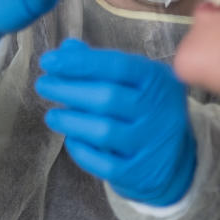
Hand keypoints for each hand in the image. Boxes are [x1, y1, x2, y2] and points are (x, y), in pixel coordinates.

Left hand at [36, 39, 196, 205]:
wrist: (176, 161)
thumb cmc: (147, 110)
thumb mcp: (135, 81)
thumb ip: (102, 64)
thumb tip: (67, 48)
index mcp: (157, 80)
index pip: (117, 66)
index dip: (80, 62)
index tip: (49, 60)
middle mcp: (159, 110)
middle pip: (107, 97)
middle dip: (68, 89)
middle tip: (43, 84)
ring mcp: (150, 142)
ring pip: (103, 131)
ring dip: (71, 121)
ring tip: (52, 115)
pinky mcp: (139, 171)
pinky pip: (103, 162)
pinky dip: (81, 150)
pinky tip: (71, 139)